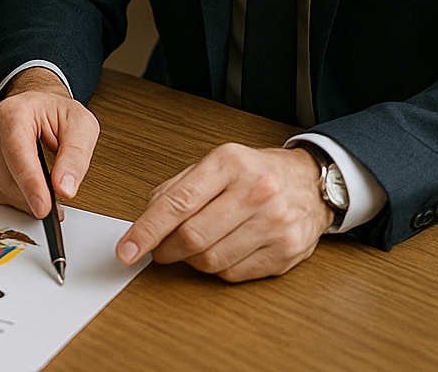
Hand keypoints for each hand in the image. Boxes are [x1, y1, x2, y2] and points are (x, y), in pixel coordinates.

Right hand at [0, 68, 97, 217]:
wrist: (38, 108)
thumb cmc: (57, 114)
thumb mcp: (81, 128)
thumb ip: (75, 158)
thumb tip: (64, 189)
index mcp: (14, 113)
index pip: (18, 154)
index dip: (30, 184)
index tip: (43, 207)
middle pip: (7, 175)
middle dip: (34, 195)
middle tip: (58, 202)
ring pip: (0, 188)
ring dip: (25, 199)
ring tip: (46, 191)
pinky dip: (14, 198)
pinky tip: (28, 189)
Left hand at [116, 143, 330, 281]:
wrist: (310, 183)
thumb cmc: (254, 172)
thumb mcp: (214, 163)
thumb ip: (177, 187)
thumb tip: (145, 218)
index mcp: (229, 163)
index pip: (177, 203)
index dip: (146, 230)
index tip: (126, 249)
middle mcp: (256, 191)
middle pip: (192, 236)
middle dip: (165, 249)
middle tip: (159, 249)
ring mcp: (275, 223)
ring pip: (211, 260)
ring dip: (190, 260)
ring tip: (191, 247)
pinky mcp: (287, 251)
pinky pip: (234, 274)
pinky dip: (216, 269)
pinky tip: (220, 251)